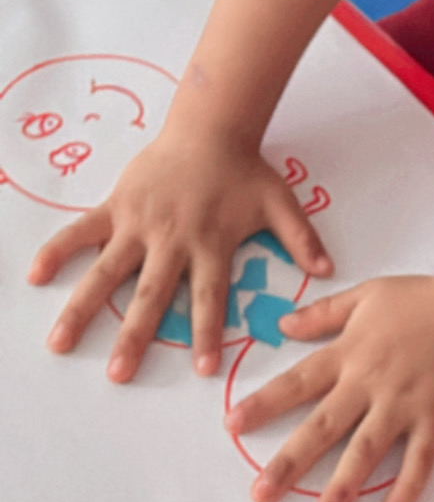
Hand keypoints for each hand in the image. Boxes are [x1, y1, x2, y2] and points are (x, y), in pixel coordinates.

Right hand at [28, 132, 330, 380]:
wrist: (210, 126)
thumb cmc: (244, 170)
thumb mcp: (280, 203)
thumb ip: (300, 238)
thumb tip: (329, 269)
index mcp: (211, 244)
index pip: (208, 297)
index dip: (205, 332)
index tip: (200, 369)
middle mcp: (172, 240)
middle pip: (151, 295)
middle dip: (135, 337)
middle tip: (118, 374)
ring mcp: (139, 224)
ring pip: (106, 272)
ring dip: (83, 308)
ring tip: (61, 342)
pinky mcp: (116, 207)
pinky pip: (81, 232)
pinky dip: (59, 250)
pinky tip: (35, 274)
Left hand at [224, 276, 433, 501]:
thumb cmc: (424, 298)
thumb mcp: (367, 295)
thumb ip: (324, 312)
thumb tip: (284, 325)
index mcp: (350, 353)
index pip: (298, 382)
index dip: (264, 404)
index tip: (232, 427)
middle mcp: (370, 383)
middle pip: (322, 427)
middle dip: (289, 462)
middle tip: (260, 495)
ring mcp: (403, 404)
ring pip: (365, 452)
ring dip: (340, 490)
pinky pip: (419, 460)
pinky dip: (406, 488)